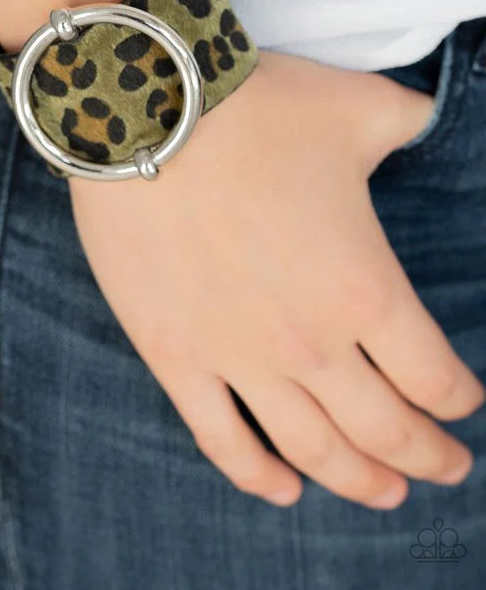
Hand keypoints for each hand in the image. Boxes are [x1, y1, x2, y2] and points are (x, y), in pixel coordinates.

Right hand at [68, 49, 485, 509]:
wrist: (147, 113)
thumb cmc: (258, 109)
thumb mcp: (360, 107)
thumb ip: (412, 120)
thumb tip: (433, 116)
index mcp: (365, 289)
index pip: (434, 377)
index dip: (461, 400)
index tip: (466, 404)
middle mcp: (309, 342)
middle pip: (384, 430)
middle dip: (426, 457)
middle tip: (445, 470)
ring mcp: (236, 357)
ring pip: (311, 449)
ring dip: (357, 481)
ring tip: (385, 494)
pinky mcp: (175, 356)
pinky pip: (221, 439)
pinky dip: (256, 476)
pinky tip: (281, 489)